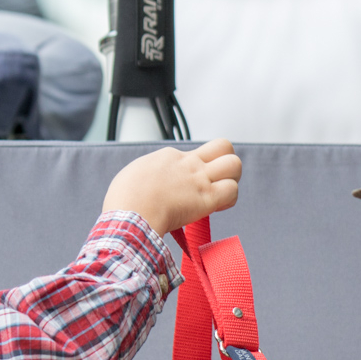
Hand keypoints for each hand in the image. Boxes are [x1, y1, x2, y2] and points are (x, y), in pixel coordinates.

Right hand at [103, 138, 240, 233]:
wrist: (131, 213)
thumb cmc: (126, 200)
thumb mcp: (134, 175)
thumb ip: (148, 176)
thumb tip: (151, 186)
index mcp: (170, 157)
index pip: (195, 155)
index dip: (197, 170)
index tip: (188, 188)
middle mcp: (188, 164)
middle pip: (222, 146)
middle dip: (225, 161)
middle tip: (217, 180)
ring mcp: (199, 179)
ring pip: (234, 164)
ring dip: (232, 179)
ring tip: (221, 193)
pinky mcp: (206, 198)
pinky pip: (232, 190)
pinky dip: (230, 199)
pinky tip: (218, 207)